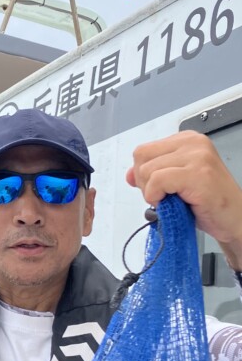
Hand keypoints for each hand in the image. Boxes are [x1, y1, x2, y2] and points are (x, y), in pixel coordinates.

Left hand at [126, 131, 241, 267]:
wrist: (234, 220)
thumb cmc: (208, 202)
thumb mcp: (175, 183)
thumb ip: (153, 174)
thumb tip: (130, 174)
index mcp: (187, 140)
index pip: (144, 150)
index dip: (142, 174)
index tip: (156, 189)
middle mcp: (193, 143)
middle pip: (142, 157)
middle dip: (144, 181)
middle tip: (163, 196)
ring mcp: (197, 156)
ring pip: (148, 170)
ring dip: (152, 192)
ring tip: (172, 200)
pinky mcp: (197, 173)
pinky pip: (158, 180)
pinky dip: (156, 195)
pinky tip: (170, 203)